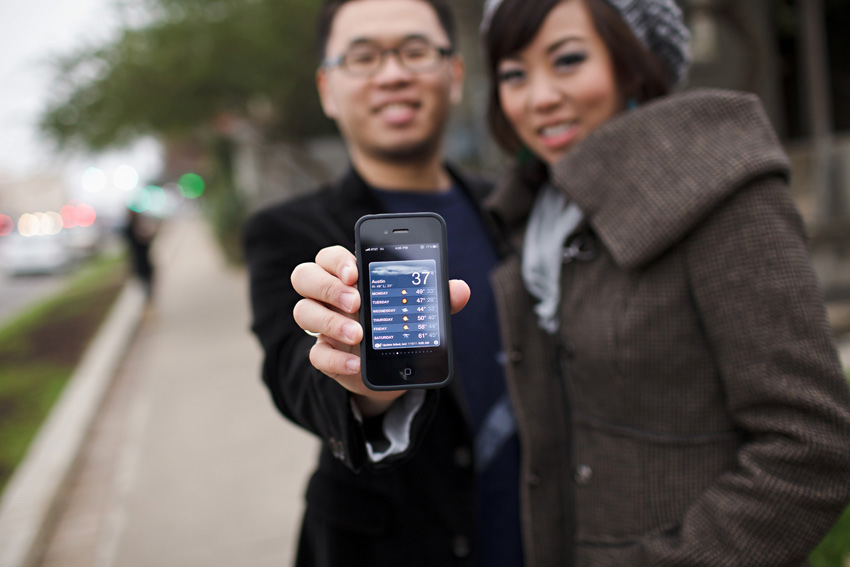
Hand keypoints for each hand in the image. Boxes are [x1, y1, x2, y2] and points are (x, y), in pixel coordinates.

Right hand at [291, 245, 469, 416]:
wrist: (395, 368)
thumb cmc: (401, 324)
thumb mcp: (421, 310)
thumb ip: (438, 298)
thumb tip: (461, 289)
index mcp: (350, 276)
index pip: (329, 256)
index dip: (336, 260)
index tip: (356, 272)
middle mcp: (329, 296)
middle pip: (304, 276)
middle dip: (327, 286)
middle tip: (356, 302)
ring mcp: (323, 325)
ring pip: (303, 312)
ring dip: (330, 322)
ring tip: (360, 335)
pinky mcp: (326, 355)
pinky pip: (316, 355)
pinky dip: (336, 360)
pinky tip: (356, 364)